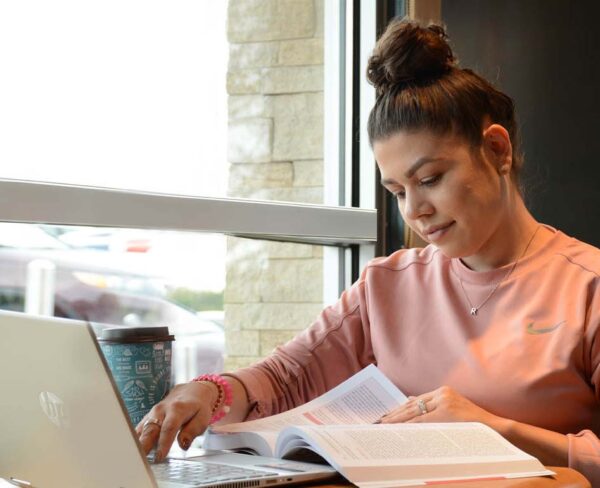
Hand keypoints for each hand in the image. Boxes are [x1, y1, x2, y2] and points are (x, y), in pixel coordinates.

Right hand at [135, 381, 218, 461]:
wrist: (190, 391)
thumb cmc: (198, 407)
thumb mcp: (203, 418)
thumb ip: (193, 431)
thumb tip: (183, 444)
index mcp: (177, 409)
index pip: (169, 428)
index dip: (163, 443)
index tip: (160, 457)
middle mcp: (161, 410)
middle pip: (150, 429)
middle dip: (144, 445)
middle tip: (140, 461)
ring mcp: (152, 413)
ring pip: (142, 430)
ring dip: (136, 444)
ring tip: (134, 459)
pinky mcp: (147, 417)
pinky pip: (139, 429)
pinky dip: (135, 440)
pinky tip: (132, 452)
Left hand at [380, 386, 498, 425]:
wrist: (494, 429)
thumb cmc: (474, 424)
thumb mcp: (453, 410)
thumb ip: (433, 405)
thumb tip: (410, 401)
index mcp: (443, 391)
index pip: (416, 401)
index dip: (400, 408)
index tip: (388, 415)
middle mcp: (442, 393)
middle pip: (412, 404)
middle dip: (395, 413)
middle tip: (381, 420)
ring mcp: (444, 402)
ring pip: (414, 412)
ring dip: (398, 419)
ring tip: (385, 425)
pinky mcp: (446, 412)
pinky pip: (422, 420)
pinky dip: (409, 425)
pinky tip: (399, 428)